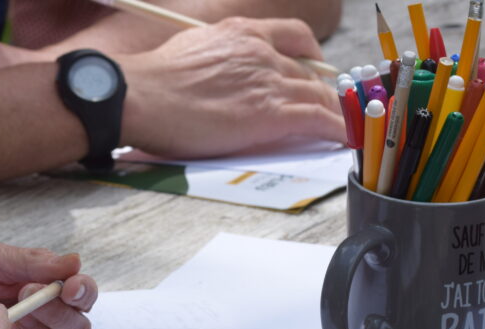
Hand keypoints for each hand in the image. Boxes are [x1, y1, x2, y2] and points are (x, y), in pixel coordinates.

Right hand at [119, 17, 346, 157]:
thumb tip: (212, 74)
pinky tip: (344, 139)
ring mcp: (269, 82)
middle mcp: (262, 52)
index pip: (292, 35)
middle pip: (308, 72)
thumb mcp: (189, 51)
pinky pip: (318, 120)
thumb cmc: (150, 83)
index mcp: (241, 33)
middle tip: (325, 109)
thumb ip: (213, 58)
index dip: (309, 54)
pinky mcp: (271, 114)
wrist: (140, 96)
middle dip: (320, 92)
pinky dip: (337, 129)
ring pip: (318, 96)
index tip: (314, 66)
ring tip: (343, 128)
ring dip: (333, 113)